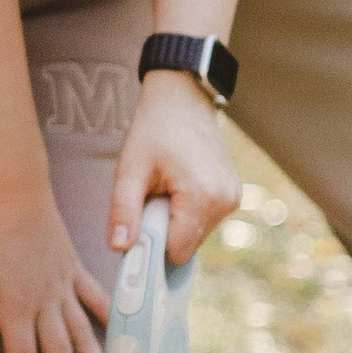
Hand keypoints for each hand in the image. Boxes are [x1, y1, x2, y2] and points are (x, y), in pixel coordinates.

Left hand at [107, 73, 241, 269]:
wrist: (182, 100)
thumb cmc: (155, 129)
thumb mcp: (130, 169)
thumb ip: (123, 211)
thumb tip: (119, 248)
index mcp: (203, 196)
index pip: (175, 252)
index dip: (151, 248)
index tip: (136, 231)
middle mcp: (225, 202)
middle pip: (185, 247)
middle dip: (162, 233)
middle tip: (150, 199)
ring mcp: (232, 199)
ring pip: (193, 236)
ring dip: (173, 223)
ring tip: (163, 189)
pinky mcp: (231, 197)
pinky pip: (202, 223)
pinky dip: (185, 214)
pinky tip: (176, 188)